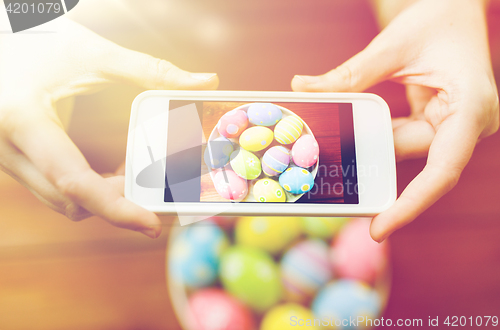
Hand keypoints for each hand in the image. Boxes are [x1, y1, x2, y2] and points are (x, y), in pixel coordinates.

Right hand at [0, 18, 218, 237]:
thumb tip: (207, 82)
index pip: (74, 182)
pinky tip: (113, 171)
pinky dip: (88, 189)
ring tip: (137, 174)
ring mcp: (8, 158)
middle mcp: (10, 150)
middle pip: (72, 202)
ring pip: (62, 201)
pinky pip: (55, 190)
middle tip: (158, 187)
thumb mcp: (94, 53)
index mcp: (25, 122)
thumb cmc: (36, 38)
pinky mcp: (16, 159)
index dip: (116, 208)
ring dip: (103, 196)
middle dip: (117, 200)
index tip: (152, 223)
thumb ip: (152, 71)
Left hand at [291, 0, 498, 240]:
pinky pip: (405, 137)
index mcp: (471, 109)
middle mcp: (468, 124)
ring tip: (334, 148)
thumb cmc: (438, 17)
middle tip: (334, 185)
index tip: (379, 228)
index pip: (441, 171)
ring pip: (406, 148)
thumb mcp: (393, 46)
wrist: (457, 5)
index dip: (410, 205)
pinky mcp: (441, 121)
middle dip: (374, 166)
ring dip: (372, 144)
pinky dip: (379, 134)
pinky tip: (353, 132)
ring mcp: (455, 124)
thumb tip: (302, 88)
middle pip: (416, 160)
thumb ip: (351, 74)